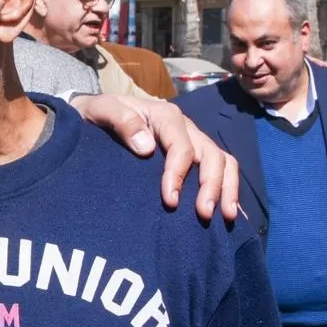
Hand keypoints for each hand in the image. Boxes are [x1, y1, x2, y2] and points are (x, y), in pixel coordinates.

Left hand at [70, 93, 238, 222]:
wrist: (97, 112)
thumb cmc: (100, 112)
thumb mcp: (103, 110)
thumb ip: (122, 122)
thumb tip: (147, 148)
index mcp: (166, 116)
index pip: (182, 148)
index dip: (178, 175)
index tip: (170, 201)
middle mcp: (186, 127)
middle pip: (211, 156)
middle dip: (211, 186)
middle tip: (204, 215)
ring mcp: (193, 140)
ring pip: (223, 161)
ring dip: (227, 189)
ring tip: (226, 216)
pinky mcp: (194, 153)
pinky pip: (220, 168)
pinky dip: (228, 188)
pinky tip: (229, 211)